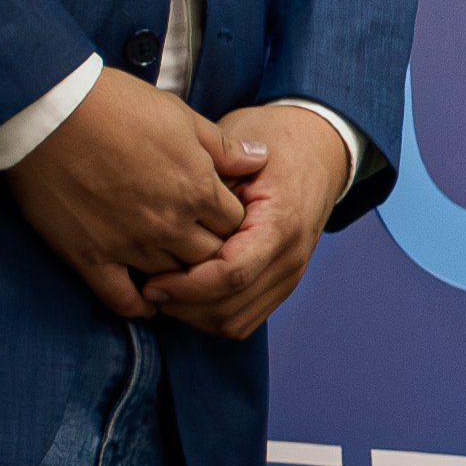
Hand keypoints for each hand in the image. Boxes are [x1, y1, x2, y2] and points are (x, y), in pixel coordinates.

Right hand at [8, 68, 247, 318]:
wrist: (50, 114)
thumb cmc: (116, 107)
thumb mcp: (181, 116)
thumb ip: (224, 146)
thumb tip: (260, 159)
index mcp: (198, 189)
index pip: (237, 223)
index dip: (234, 220)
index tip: (223, 216)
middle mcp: (170, 224)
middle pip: (211, 257)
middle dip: (214, 251)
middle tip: (204, 245)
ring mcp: (130, 245)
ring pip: (173, 278)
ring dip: (180, 276)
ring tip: (180, 272)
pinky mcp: (90, 257)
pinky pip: (122, 298)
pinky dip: (139, 305)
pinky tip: (148, 302)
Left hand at [137, 107, 353, 339]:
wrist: (320, 148)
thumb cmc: (275, 142)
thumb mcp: (239, 147)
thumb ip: (209, 183)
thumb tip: (166, 217)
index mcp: (281, 224)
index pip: (232, 274)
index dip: (186, 285)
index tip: (150, 279)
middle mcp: (291, 257)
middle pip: (230, 308)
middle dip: (182, 305)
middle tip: (146, 286)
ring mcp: (291, 274)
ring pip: (234, 323)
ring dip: (193, 315)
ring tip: (163, 290)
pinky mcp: (283, 283)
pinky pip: (244, 320)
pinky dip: (209, 315)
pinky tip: (185, 294)